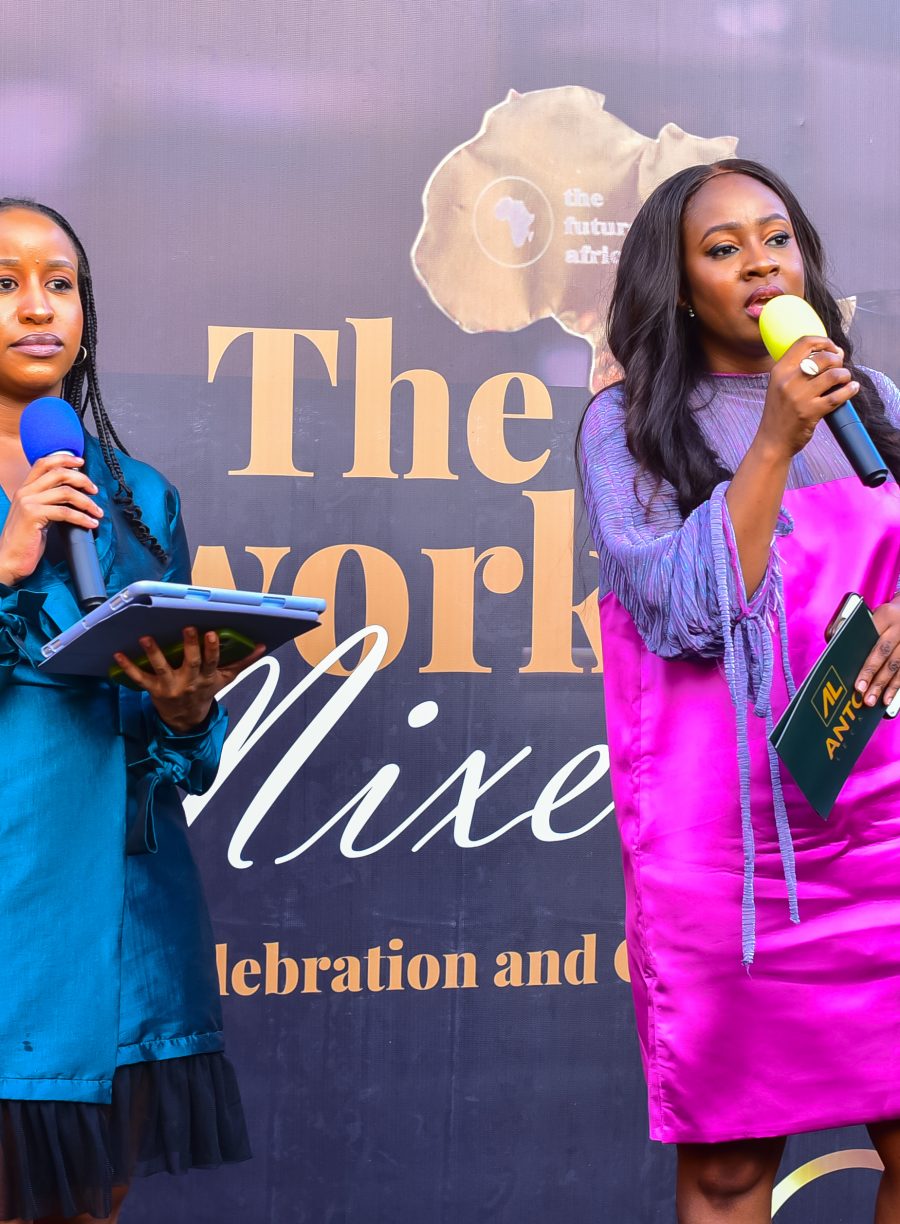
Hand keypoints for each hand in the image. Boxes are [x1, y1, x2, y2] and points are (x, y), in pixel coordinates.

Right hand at [0, 456, 102, 585]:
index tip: (81, 462)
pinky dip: (82, 517)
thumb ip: (49, 502)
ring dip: (87, 502)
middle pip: (59, 473)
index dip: (64, 459)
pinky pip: (65, 512)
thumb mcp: (37, 515)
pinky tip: (90, 523)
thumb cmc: (26, 541)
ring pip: (65, 492)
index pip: (44, 463)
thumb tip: (74, 495)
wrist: (9, 560)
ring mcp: (27, 502)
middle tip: (94, 490)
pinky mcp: (32, 515)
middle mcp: (25, 491)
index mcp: (25, 489)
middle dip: (82, 479)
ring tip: (97, 512)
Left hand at [112, 627, 265, 731]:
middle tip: (188, 628)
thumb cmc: (206, 692)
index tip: (212, 633)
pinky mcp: (153, 689)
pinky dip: (128, 667)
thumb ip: (243, 662)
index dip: (212, 649)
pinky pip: (139, 679)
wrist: (186, 719)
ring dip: (153, 653)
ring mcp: (170, 686)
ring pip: (162, 668)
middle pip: (191, 663)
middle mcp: (189, 681)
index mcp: (207, 677)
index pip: (212, 662)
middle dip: (190, 646)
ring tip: (146, 638)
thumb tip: (262, 646)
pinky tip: (118, 654)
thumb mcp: (226, 679)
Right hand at [757, 337, 858, 460]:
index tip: (833, 349)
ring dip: (845, 375)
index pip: (804, 342)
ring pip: (834, 374)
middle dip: (838, 360)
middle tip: (839, 368)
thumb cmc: (780, 413)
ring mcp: (800, 396)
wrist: (772, 441)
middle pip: (824, 356)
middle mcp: (788, 380)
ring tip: (845, 380)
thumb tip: (833, 353)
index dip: (825, 341)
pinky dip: (850, 390)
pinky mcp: (811, 412)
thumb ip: (798, 369)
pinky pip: (838, 395)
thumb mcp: (779, 385)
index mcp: (780, 370)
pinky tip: (851, 389)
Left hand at [855, 601, 899, 707]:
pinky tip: (888, 698)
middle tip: (861, 692)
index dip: (865, 662)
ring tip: (873, 701)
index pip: (871, 640)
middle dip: (872, 675)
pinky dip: (897, 686)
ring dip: (885, 686)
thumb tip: (835, 645)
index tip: (855, 678)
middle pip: (884, 654)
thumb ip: (859, 630)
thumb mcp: (874, 615)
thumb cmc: (887, 616)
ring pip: (897, 665)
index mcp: (886, 616)